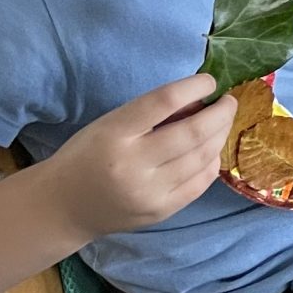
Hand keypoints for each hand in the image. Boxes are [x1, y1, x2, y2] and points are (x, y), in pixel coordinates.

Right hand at [41, 77, 229, 238]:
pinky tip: (211, 150)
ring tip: (223, 122)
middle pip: (193, 132)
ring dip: (221, 134)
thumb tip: (200, 100)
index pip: (163, 102)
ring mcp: (148, 192)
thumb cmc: (87, 156)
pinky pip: (201, 182)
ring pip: (203, 157)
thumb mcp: (109, 124)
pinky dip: (213, 161)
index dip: (195, 87)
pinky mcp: (160, 211)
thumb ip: (150, 113)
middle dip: (221, 113)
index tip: (210, 81)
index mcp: (114, 134)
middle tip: (229, 101)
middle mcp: (132, 165)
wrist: (62, 208)